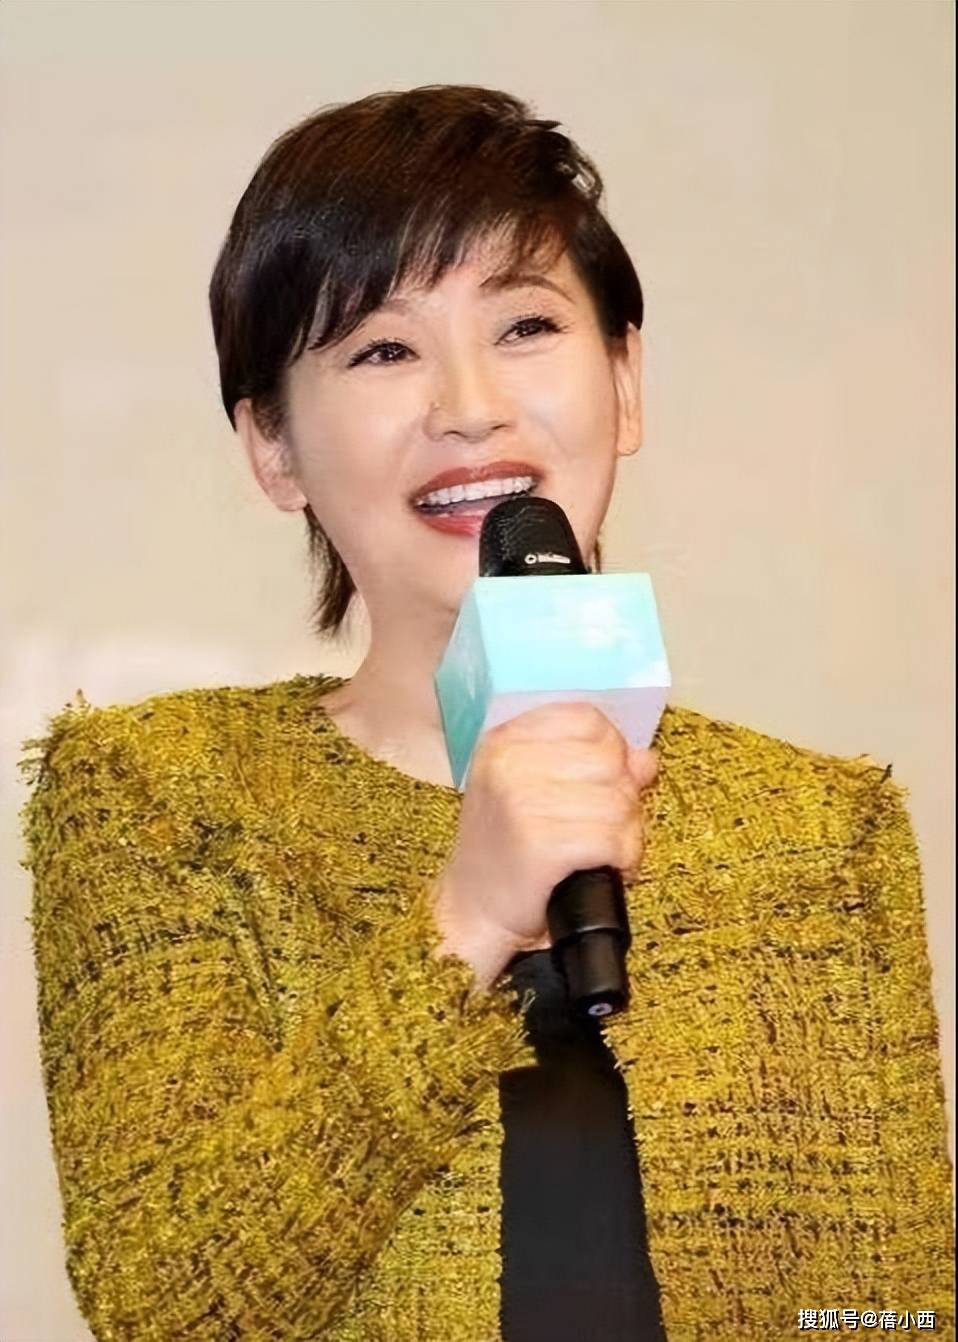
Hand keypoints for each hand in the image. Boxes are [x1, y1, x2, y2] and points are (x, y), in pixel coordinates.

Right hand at [431, 703, 658, 989]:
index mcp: (505, 740)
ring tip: (600, 853)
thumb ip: (591, 767)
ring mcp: (521, 801)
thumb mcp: (536, 794)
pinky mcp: (540, 843)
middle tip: (601, 829)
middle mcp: (509, 763)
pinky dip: (620, 859)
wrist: (473, 914)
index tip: (600, 783)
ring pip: (619, 802)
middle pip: (611, 759)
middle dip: (623, 798)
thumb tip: (646, 758)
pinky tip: (601, 868)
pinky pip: (612, 840)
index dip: (610, 751)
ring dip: (625, 835)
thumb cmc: (507, 852)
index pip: (587, 719)